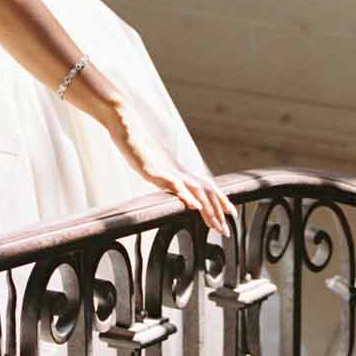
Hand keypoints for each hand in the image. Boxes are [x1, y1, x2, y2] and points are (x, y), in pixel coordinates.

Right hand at [111, 108, 232, 235]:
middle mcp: (176, 169)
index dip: (219, 199)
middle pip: (204, 190)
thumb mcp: (152, 164)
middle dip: (216, 211)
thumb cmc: (136, 144)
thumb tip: (172, 184)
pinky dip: (185, 195)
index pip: (204, 185)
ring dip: (207, 208)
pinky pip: (172, 183)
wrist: (125, 123)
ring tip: (215, 224)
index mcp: (178, 169)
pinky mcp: (152, 169)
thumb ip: (163, 174)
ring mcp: (166, 169)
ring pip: (193, 189)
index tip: (231, 213)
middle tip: (225, 231)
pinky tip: (193, 205)